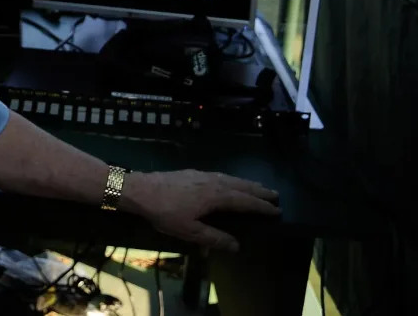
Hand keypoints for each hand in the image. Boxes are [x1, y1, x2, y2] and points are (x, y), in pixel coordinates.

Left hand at [122, 170, 280, 251]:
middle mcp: (213, 182)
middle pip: (241, 186)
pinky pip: (220, 175)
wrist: (140, 190)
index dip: (261, 207)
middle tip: (275, 194)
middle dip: (258, 191)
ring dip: (246, 183)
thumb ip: (213, 238)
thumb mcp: (189, 231)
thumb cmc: (165, 212)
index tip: (277, 209)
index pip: (245, 201)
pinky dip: (231, 179)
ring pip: (230, 178)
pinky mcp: (192, 172)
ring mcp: (202, 174)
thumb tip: (236, 245)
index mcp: (215, 196)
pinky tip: (229, 181)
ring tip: (257, 186)